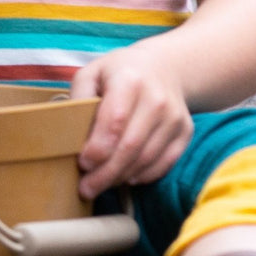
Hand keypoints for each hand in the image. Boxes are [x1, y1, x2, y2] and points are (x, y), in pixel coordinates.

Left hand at [70, 41, 193, 198]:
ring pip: (147, 159)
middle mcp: (156, 99)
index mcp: (130, 80)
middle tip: (87, 188)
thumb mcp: (93, 73)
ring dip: (121, 177)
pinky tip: (125, 177)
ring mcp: (174, 117)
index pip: (114, 121)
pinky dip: (142, 176)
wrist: (163, 67)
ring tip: (101, 183)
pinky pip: (164, 164)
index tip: (82, 163)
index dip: (97, 147)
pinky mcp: (185, 132)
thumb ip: (79, 97)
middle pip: (131, 146)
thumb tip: (70, 131)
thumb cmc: (119, 73)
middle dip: (106, 173)